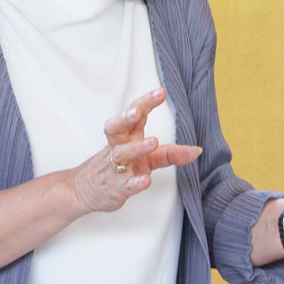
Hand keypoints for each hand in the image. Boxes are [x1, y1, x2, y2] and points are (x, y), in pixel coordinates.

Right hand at [69, 87, 200, 213]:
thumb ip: (171, 153)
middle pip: (117, 128)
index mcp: (126, 136)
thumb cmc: (118, 168)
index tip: (161, 93)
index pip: (134, 115)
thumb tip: (197, 150)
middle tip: (136, 112)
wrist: (86, 190)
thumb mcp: (147, 159)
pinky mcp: (115, 188)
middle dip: (126, 118)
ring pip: (121, 154)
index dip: (146, 103)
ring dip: (137, 147)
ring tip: (153, 141)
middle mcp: (118, 148)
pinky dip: (134, 183)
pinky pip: (124, 184)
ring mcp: (115, 168)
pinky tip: (145, 180)